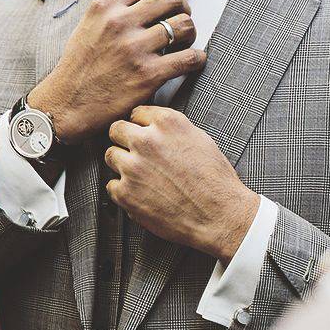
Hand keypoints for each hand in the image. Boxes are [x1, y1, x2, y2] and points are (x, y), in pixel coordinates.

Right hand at [27, 0, 206, 143]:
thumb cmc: (78, 69)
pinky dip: (196, 57)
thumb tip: (142, 1)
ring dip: (190, 33)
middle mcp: (121, 23)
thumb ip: (113, 11)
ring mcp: (135, 49)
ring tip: (185, 43)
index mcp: (106, 7)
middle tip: (184, 18)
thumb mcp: (88, 27)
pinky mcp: (148, 75)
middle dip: (184, 7)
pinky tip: (195, 60)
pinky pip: (187, 58)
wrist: (67, 105)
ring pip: (183, 26)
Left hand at [105, 106, 260, 263]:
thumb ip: (172, 130)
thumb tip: (157, 129)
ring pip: (110, 156)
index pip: (136, 113)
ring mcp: (133, 167)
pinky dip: (122, 191)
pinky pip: (111, 185)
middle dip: (124, 140)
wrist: (219, 215)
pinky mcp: (126, 193)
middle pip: (116, 130)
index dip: (139, 126)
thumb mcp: (200, 140)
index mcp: (167, 123)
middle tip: (134, 154)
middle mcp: (147, 141)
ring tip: (138, 176)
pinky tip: (139, 195)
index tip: (142, 135)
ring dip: (121, 164)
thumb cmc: (215, 182)